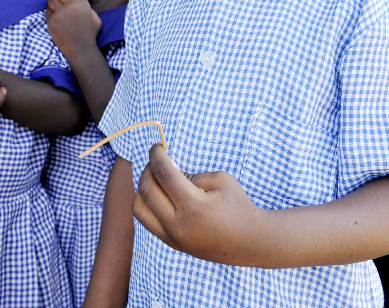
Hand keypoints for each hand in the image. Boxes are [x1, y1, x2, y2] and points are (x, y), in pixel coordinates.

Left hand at [46, 0, 102, 56]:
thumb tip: (80, 2)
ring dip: (52, 3)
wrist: (80, 49)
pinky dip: (49, 13)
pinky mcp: (51, 21)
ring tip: (56, 9)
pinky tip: (54, 18)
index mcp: (83, 4)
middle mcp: (71, 6)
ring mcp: (60, 13)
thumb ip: (88, 8)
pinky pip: (47, 11)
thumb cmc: (90, 35)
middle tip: (60, 3)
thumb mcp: (96, 18)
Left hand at [133, 144, 267, 265]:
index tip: (157, 146)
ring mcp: (172, 237)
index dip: (156, 155)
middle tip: (157, 160)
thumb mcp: (220, 179)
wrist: (249, 241)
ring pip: (139, 208)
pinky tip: (160, 194)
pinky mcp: (171, 243)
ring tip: (156, 179)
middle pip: (146, 189)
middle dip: (148, 168)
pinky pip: (146, 221)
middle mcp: (177, 223)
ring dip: (142, 188)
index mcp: (192, 205)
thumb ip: (191, 174)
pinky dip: (146, 204)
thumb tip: (167, 171)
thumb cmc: (238, 205)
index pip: (163, 173)